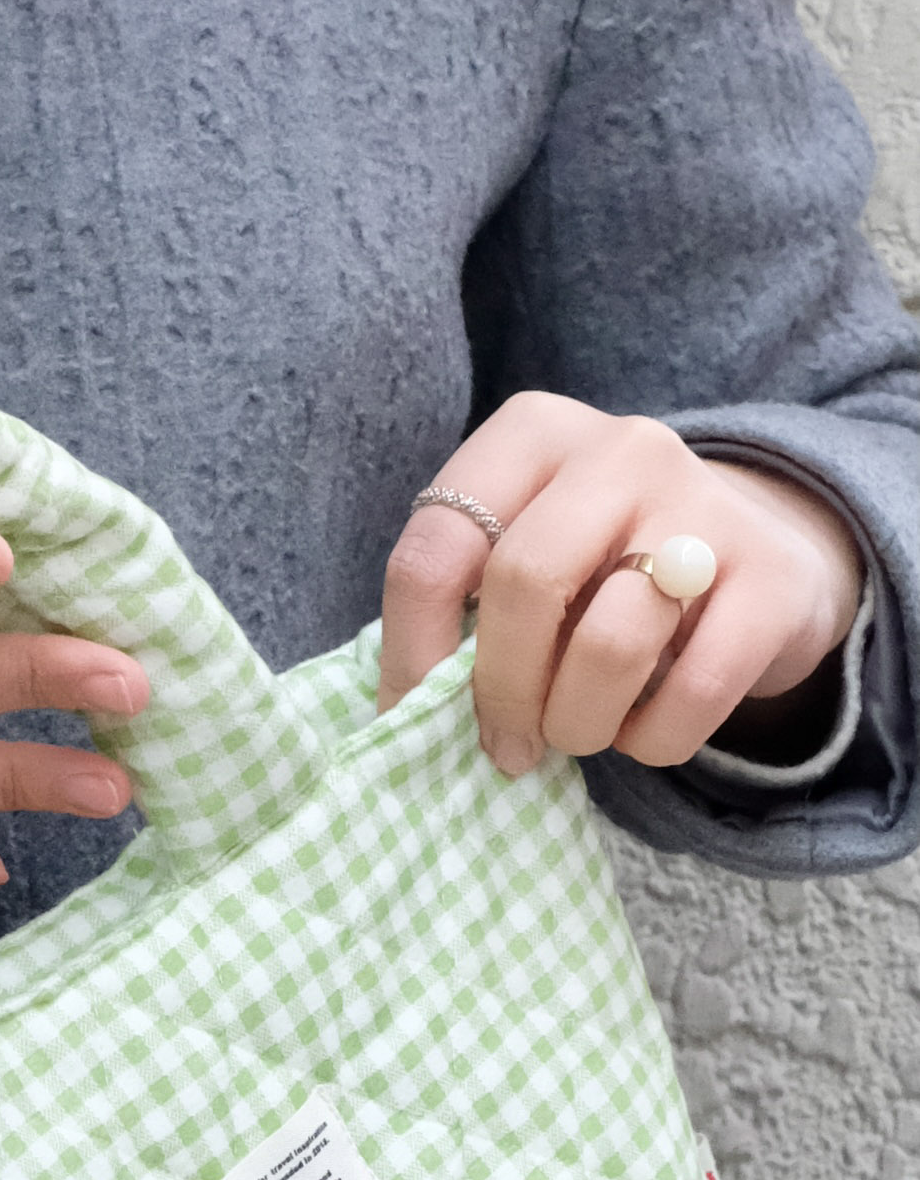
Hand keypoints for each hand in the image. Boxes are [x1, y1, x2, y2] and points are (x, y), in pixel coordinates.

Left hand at [378, 392, 861, 773]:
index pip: (436, 547)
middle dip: (502, 693)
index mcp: (532, 435)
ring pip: (609, 644)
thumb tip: (405, 711)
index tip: (408, 717)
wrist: (757, 551)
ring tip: (577, 734)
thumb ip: (465, 606)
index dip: (409, 651)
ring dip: (578, 724)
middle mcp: (620, 450)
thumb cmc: (603, 569)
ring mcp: (706, 503)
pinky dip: (655, 738)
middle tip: (508, 745)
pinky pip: (695, 690)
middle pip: (523, 586)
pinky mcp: (773, 576)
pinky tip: (643, 731)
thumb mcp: (524, 557)